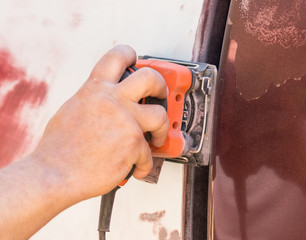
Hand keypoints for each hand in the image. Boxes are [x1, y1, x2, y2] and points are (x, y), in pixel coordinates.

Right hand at [31, 45, 168, 199]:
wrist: (54, 175)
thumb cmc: (59, 148)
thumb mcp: (72, 109)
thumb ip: (93, 99)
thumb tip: (104, 98)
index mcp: (95, 90)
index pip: (117, 57)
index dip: (129, 55)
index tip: (136, 60)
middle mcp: (113, 101)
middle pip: (151, 78)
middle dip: (161, 85)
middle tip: (161, 94)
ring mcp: (126, 122)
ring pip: (160, 116)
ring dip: (161, 129)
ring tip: (156, 138)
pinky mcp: (134, 145)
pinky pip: (149, 153)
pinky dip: (143, 163)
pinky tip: (135, 167)